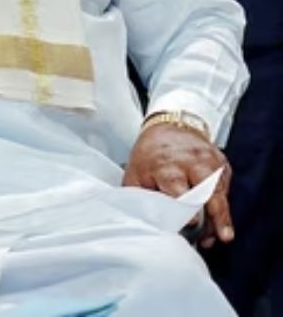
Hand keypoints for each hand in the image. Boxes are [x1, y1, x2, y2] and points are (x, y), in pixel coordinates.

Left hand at [123, 123, 232, 247]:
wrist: (169, 127)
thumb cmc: (149, 156)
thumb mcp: (136, 174)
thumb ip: (140, 198)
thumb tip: (144, 222)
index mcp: (166, 166)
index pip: (179, 189)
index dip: (186, 207)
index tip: (192, 224)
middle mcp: (191, 162)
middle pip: (208, 190)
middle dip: (216, 214)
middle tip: (222, 235)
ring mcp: (210, 161)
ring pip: (221, 192)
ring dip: (222, 216)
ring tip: (222, 234)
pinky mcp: (222, 163)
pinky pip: (225, 188)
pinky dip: (222, 205)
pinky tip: (217, 219)